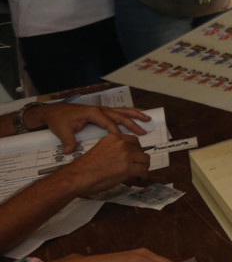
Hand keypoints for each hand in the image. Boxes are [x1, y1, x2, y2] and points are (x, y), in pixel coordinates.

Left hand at [24, 103, 149, 149]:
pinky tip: (137, 113)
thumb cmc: (58, 120)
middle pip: (120, 116)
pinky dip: (129, 113)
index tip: (125, 142)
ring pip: (122, 111)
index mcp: (93, 113)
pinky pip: (118, 111)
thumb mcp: (62, 130)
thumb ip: (68, 141)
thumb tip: (70, 152)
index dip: (117, 132)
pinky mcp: (101, 111)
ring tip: (148, 118)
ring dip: (135, 115)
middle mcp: (100, 109)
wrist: (52, 111)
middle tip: (143, 132)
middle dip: (133, 124)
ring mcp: (102, 109)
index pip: (109, 123)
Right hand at [59, 132, 150, 196]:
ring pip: (145, 159)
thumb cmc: (84, 167)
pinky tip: (139, 178)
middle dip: (139, 159)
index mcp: (113, 138)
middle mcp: (121, 144)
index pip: (133, 141)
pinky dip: (143, 176)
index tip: (135, 156)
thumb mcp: (101, 150)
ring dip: (143, 167)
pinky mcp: (127, 168)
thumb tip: (124, 158)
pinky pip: (143, 171)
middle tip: (137, 166)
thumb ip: (114, 150)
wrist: (77, 176)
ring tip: (139, 173)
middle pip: (140, 150)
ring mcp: (125, 155)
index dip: (135, 150)